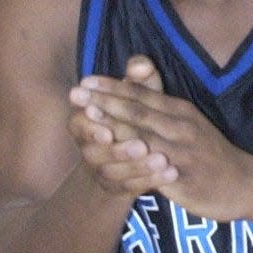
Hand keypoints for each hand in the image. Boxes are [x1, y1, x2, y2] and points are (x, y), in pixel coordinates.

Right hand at [69, 55, 177, 198]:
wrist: (122, 160)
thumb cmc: (131, 119)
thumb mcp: (133, 98)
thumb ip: (136, 81)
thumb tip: (142, 64)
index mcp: (81, 122)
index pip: (80, 124)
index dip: (92, 126)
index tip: (108, 128)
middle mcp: (86, 148)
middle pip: (98, 151)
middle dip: (121, 148)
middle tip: (142, 145)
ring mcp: (100, 171)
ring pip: (115, 172)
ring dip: (139, 166)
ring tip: (163, 159)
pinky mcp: (116, 188)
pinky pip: (132, 187)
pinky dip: (151, 180)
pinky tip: (172, 173)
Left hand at [71, 63, 252, 220]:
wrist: (246, 183)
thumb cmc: (210, 153)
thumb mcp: (189, 122)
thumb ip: (161, 108)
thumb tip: (134, 89)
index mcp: (180, 111)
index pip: (141, 95)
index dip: (112, 87)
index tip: (85, 80)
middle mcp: (181, 127)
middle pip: (137, 111)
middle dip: (104, 101)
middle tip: (75, 92)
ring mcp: (183, 153)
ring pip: (143, 136)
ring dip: (113, 125)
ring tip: (87, 117)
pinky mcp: (184, 178)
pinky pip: (155, 170)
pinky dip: (134, 162)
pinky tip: (114, 158)